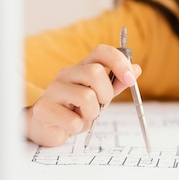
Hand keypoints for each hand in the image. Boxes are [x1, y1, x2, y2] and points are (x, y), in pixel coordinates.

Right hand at [25, 44, 141, 146]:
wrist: (48, 128)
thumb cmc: (76, 109)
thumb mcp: (100, 96)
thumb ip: (116, 83)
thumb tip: (135, 69)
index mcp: (82, 67)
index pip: (101, 51)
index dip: (119, 62)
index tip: (130, 79)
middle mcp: (66, 74)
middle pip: (95, 73)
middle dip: (106, 94)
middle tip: (100, 105)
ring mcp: (53, 90)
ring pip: (86, 97)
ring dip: (92, 113)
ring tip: (83, 116)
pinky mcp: (43, 109)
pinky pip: (72, 120)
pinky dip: (78, 127)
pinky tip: (71, 125)